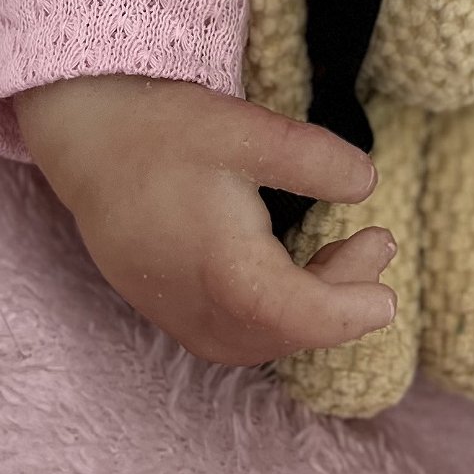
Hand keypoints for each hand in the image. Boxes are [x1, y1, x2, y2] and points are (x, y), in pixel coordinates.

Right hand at [16, 74, 396, 364]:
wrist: (83, 135)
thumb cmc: (164, 130)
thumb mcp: (249, 131)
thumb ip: (314, 160)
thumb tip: (367, 183)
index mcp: (226, 273)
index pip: (305, 319)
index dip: (353, 312)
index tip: (390, 293)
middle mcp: (198, 309)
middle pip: (285, 334)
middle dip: (341, 301)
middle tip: (378, 243)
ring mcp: (173, 313)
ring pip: (257, 342)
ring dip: (307, 312)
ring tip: (345, 255)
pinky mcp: (160, 304)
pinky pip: (227, 334)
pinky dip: (271, 317)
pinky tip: (290, 272)